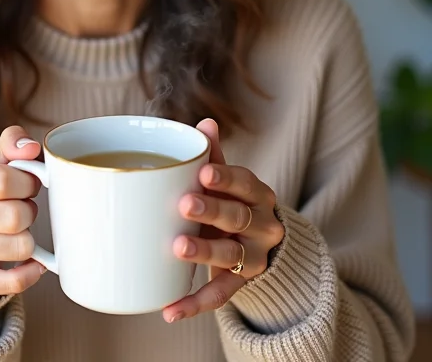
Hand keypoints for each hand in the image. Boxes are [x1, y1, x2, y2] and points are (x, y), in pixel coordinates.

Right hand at [0, 126, 45, 297]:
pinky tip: (28, 261)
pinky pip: (16, 280)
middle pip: (16, 215)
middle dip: (30, 213)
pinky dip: (32, 271)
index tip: (27, 186)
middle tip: (21, 212)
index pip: (4, 179)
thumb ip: (13, 144)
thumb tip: (31, 148)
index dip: (28, 183)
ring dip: (29, 240)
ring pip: (21, 246)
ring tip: (15, 233)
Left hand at [163, 118, 284, 323]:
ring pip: (230, 254)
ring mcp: (253, 256)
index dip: (225, 178)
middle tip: (184, 205)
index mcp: (258, 194)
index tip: (203, 172)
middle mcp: (262, 225)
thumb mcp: (230, 179)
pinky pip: (220, 294)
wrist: (264, 242)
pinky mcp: (242, 282)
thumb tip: (205, 123)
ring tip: (177, 248)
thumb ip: (215, 155)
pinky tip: (170, 310)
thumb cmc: (235, 200)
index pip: (245, 183)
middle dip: (211, 211)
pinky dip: (194, 304)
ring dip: (203, 252)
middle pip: (237, 218)